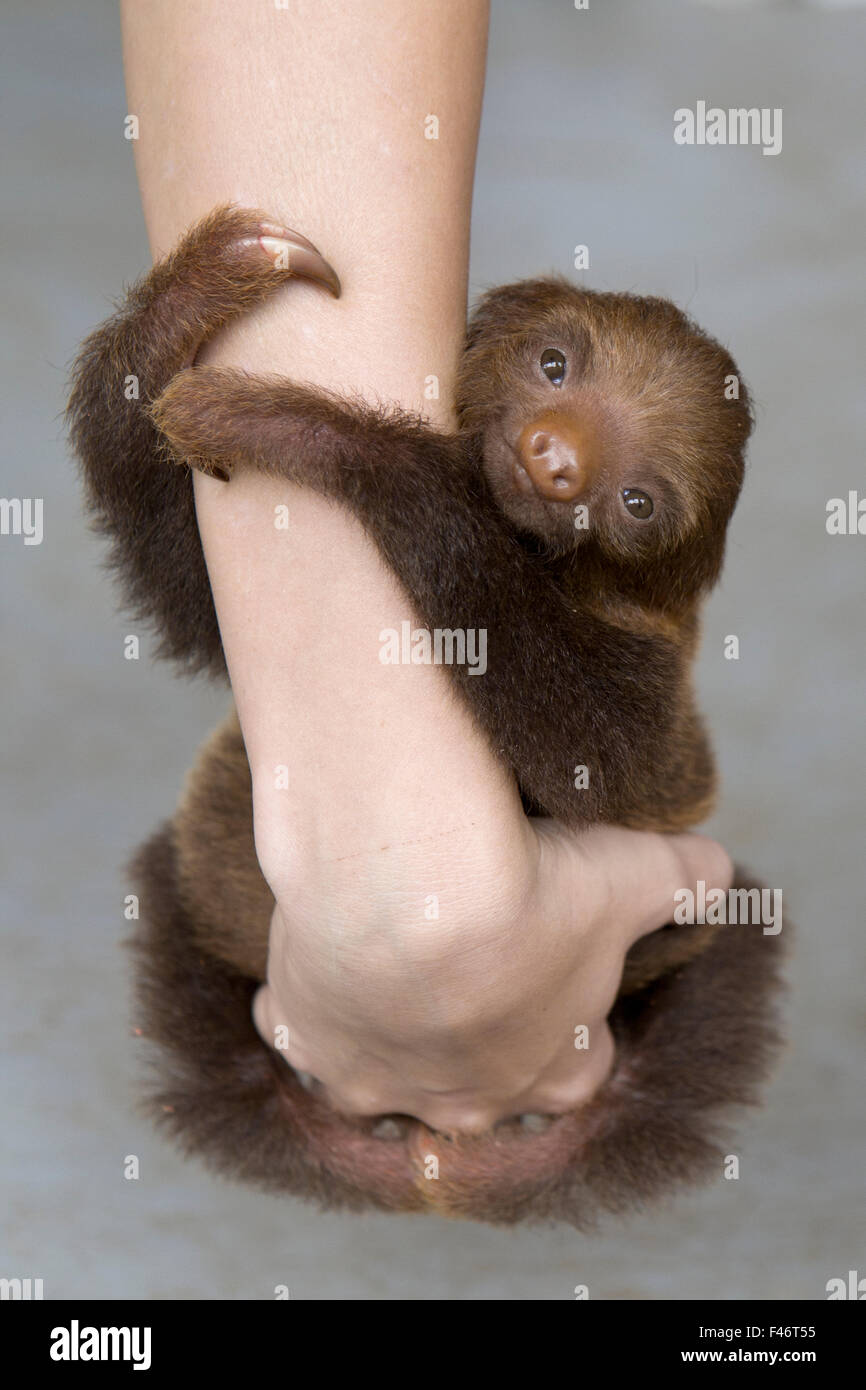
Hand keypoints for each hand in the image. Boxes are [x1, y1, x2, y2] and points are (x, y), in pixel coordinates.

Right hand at [252, 815, 732, 1134]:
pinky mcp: (307, 1035)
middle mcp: (463, 1096)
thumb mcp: (629, 876)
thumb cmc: (532, 891)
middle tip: (466, 973)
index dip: (575, 1030)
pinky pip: (298, 1033)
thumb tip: (721, 871)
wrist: (415, 886)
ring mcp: (378, 1076)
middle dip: (472, 1040)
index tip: (561, 977)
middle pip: (473, 1089)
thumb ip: (682, 878)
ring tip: (383, 971)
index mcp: (550, 1072)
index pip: (576, 1074)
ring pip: (380, 1077)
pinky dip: (300, 1005)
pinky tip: (310, 962)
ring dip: (384, 1034)